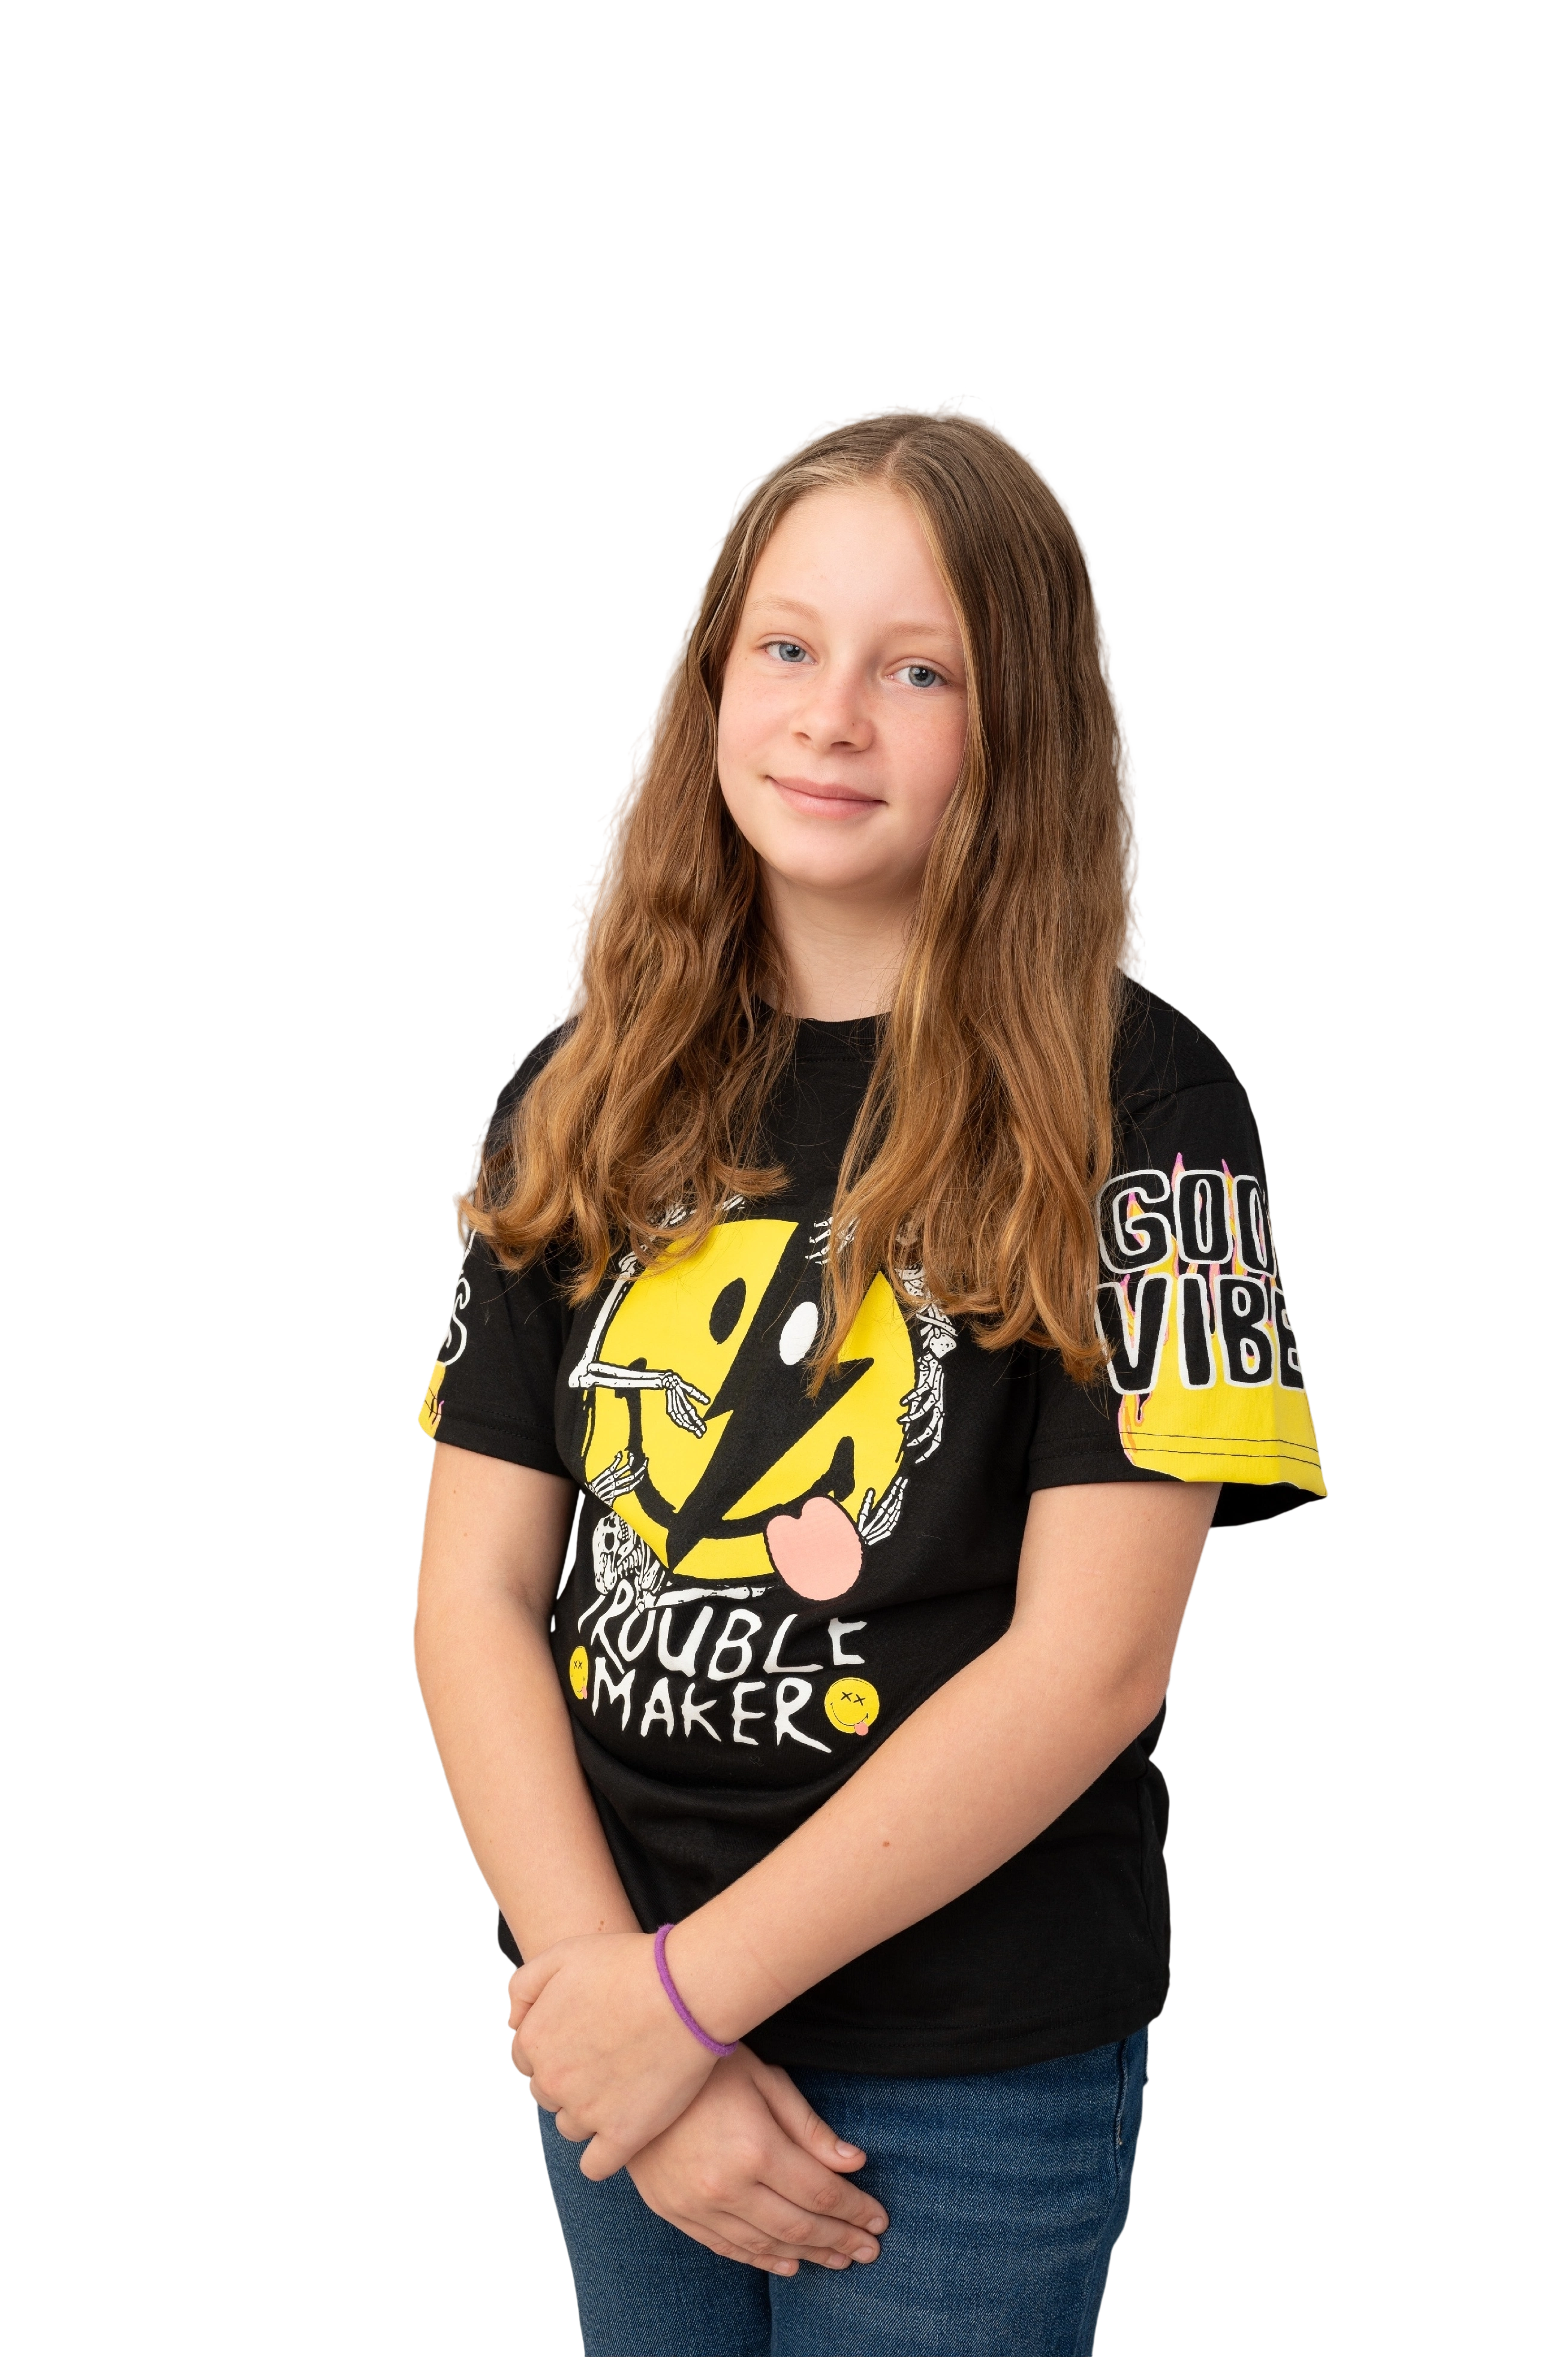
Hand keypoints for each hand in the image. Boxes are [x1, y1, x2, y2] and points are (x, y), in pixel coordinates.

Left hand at [507, 1930, 717, 2178]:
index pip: (526, 2062)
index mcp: (534, 2040)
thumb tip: (511, 2023)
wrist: (687, 1989)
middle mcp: (553, 2081)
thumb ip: (523, 1986)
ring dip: (587, 2113)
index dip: (554, 2049)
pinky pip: (595, 2166)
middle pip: (547, 2095)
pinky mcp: (623, 2136)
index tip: (583, 2039)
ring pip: (571, 2127)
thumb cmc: (629, 1964)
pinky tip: (620, 2133)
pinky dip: (602, 2155)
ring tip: (622, 2085)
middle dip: (568, 2080)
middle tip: (604, 2059)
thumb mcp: (564, 1953)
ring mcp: (587, 2112)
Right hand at [627, 2049, 886, 2276]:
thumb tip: (854, 2163)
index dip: (855, 2209)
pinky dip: (763, 2260)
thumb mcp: (764, 2078)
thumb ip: (809, 2126)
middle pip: (799, 2226)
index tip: (880, 2219)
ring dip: (810, 2255)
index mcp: (755, 2148)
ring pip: (767, 2245)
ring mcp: (697, 2206)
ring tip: (841, 2260)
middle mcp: (727, 2186)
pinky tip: (790, 2265)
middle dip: (841, 2239)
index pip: (821, 2192)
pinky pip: (728, 2248)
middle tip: (871, 2250)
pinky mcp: (674, 2213)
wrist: (628, 2072)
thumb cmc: (707, 2064)